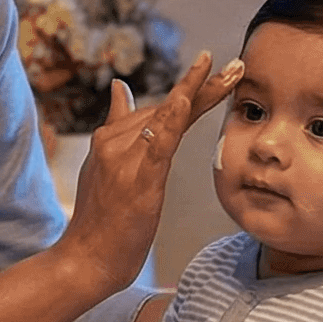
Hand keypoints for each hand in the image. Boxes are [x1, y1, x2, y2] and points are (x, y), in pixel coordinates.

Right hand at [58, 52, 244, 288]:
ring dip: (201, 92)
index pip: (158, 108)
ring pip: (168, 117)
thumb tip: (120, 87)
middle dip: (205, 85)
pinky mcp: (135, 178)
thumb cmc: (99, 220)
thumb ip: (118, 126)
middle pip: (167, 108)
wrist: (84, 259)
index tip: (211, 63)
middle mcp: (114, 141)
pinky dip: (173, 119)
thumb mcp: (104, 167)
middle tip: (238, 65)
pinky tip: (188, 100)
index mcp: (111, 139)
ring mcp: (123, 158)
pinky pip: (158, 143)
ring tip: (231, 73)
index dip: (189, 86)